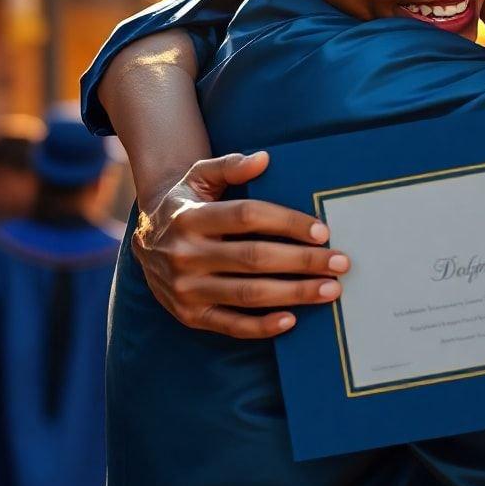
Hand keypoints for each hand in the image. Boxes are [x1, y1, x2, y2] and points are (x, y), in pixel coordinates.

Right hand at [133, 151, 350, 339]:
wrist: (145, 236)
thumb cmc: (187, 202)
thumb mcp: (199, 175)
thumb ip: (229, 165)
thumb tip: (264, 159)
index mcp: (190, 217)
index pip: (247, 217)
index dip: (287, 223)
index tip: (322, 230)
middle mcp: (185, 255)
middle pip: (254, 258)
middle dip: (303, 262)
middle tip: (340, 263)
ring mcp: (186, 289)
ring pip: (248, 294)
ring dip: (294, 294)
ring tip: (330, 290)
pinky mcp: (189, 316)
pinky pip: (230, 326)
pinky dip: (262, 326)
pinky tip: (292, 320)